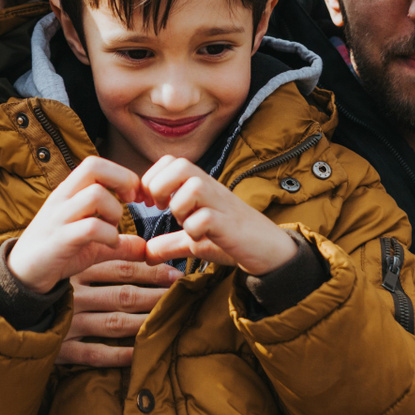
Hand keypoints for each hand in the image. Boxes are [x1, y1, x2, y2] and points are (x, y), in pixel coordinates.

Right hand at [7, 156, 150, 294]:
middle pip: (94, 166)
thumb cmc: (58, 252)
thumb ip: (119, 242)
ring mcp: (59, 218)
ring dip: (115, 211)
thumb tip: (146, 248)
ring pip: (95, 195)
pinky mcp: (59, 240)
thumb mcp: (92, 245)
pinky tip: (109, 245)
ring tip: (114, 229)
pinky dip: (109, 235)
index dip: (122, 174)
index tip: (135, 196)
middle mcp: (63, 199)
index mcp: (69, 192)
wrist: (23, 274)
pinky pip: (90, 227)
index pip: (95, 163)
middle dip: (122, 180)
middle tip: (132, 202)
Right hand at [56, 257, 179, 367]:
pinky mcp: (63, 349)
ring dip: (145, 321)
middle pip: (122, 294)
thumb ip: (103, 255)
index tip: (175, 271)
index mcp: (76, 272)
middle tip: (181, 292)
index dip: (150, 270)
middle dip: (155, 293)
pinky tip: (140, 353)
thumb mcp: (73, 263)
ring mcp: (70, 323)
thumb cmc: (51, 283)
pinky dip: (118, 355)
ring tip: (169, 318)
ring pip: (114, 323)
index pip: (120, 269)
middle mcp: (75, 297)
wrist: (10, 308)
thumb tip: (144, 246)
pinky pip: (95, 354)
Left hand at [139, 156, 299, 274]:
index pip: (169, 161)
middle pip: (178, 164)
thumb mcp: (194, 240)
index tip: (150, 203)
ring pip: (192, 187)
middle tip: (162, 209)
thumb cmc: (231, 239)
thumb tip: (145, 253)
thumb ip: (170, 243)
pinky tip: (199, 237)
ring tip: (184, 223)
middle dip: (160, 187)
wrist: (268, 250)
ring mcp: (221, 204)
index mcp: (199, 185)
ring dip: (179, 208)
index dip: (151, 178)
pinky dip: (194, 229)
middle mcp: (210, 188)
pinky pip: (205, 218)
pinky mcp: (230, 224)